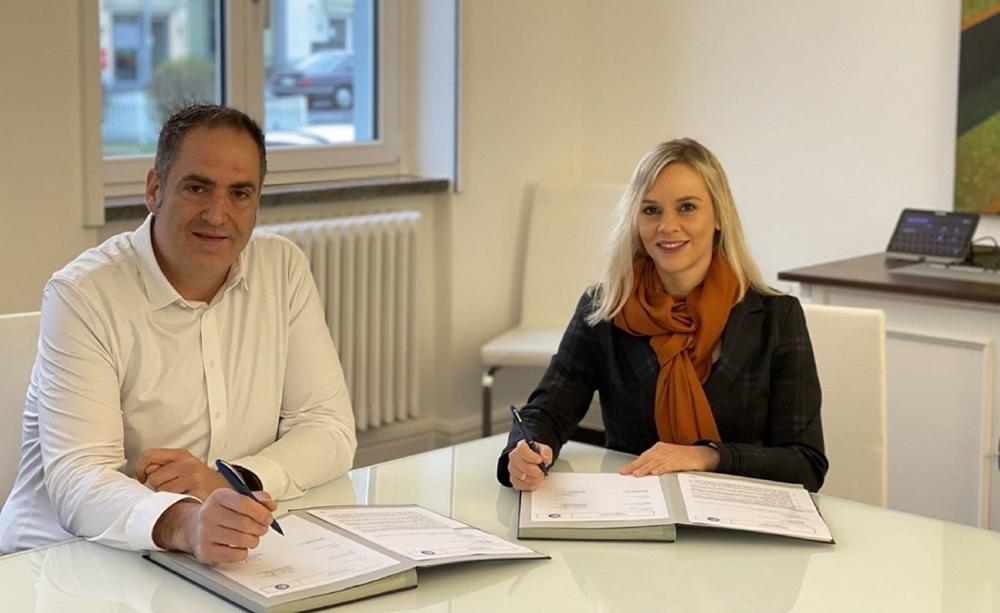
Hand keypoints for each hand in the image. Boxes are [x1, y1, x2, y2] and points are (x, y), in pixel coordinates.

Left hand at [135, 448, 230, 500]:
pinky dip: (175, 503)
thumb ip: (165, 466)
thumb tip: (145, 472)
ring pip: (161, 490)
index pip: (150, 455)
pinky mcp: (196, 490)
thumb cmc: (201, 482)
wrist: (226, 493)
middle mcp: (187, 463)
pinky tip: (186, 500)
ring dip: (167, 496)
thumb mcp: (185, 467)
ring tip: (181, 495)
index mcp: (181, 455)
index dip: (140, 468)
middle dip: (159, 486)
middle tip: (173, 488)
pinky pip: (172, 499)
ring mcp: (193, 476)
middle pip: (154, 477)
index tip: (141, 477)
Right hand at [153, 489, 278, 564]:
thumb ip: (257, 500)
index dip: (261, 512)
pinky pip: (234, 555)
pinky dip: (243, 553)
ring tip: (252, 538)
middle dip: (260, 528)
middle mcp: (209, 513)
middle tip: (263, 529)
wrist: (192, 527)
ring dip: (254, 540)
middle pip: (245, 523)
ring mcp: (205, 533)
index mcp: (218, 497)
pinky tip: (240, 547)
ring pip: (242, 540)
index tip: (268, 517)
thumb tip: (271, 505)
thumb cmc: (220, 513)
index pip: (243, 503)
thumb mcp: (236, 499)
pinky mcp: (205, 551)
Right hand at [507, 439, 552, 491]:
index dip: (532, 457)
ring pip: (524, 478)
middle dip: (537, 472)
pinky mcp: (513, 479)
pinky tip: (534, 481)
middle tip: (542, 471)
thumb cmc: (535, 454)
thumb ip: (546, 452)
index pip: (522, 451)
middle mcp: (514, 457)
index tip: (540, 460)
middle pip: (525, 467)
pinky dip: (530, 485)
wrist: (529, 460)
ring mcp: (512, 469)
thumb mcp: (543, 449)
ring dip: (535, 479)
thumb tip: (545, 459)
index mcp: (521, 447)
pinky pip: (521, 486)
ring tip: (539, 476)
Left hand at [618, 442, 719, 476]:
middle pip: (645, 459)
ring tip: (636, 474)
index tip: (623, 470)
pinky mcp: (678, 461)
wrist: (701, 455)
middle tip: (624, 472)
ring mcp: (670, 455)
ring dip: (645, 468)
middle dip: (634, 466)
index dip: (633, 464)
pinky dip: (661, 468)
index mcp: (659, 448)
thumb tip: (642, 472)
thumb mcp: (667, 458)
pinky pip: (668, 465)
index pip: (643, 457)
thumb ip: (656, 463)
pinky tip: (655, 472)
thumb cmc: (683, 457)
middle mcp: (662, 451)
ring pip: (654, 462)